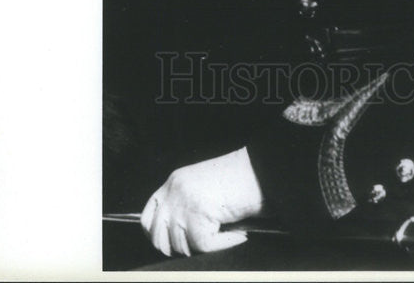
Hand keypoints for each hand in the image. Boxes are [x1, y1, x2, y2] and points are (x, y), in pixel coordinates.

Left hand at [140, 146, 264, 256]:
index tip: (172, 244)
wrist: (265, 167)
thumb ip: (186, 205)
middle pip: (159, 237)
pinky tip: (237, 234)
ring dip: (205, 246)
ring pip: (182, 245)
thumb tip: (176, 239)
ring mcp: (184, 201)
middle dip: (180, 247)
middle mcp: (175, 190)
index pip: (148, 216)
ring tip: (226, 233)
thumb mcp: (206, 188)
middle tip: (206, 242)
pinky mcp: (198, 213)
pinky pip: (204, 246)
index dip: (157, 235)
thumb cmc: (243, 179)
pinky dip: (223, 244)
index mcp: (175, 181)